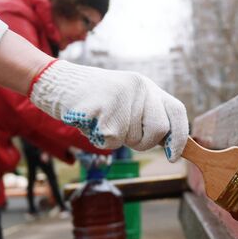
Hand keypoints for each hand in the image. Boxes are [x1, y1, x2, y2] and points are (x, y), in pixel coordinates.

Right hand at [29, 60, 188, 161]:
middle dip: (143, 142)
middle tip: (120, 132)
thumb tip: (170, 144)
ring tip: (100, 119)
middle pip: (158, 130)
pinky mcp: (103, 109)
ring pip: (131, 139)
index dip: (180, 136)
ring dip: (115, 138)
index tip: (174, 156)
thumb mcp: (126, 98)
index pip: (177, 111)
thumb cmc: (93, 98)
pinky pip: (110, 140)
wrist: (56, 82)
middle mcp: (139, 88)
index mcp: (146, 86)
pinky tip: (89, 121)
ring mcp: (122, 97)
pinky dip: (99, 138)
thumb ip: (146, 115)